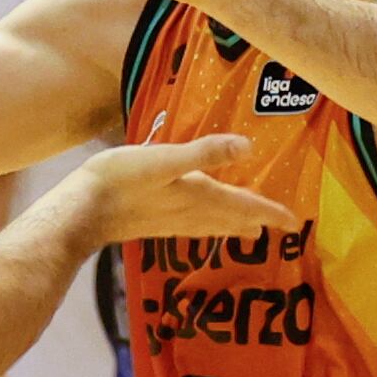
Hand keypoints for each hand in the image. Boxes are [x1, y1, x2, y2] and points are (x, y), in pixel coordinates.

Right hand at [74, 134, 293, 245]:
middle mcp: (191, 213)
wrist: (82, 211)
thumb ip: (204, 152)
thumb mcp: (163, 159)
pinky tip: (203, 226)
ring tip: (250, 230)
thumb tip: (247, 146)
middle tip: (279, 226)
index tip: (294, 221)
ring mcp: (172, 222)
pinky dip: (210, 226)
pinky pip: (195, 227)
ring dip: (235, 226)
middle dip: (257, 221)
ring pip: (214, 226)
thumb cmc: (120, 181)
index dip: (270, 212)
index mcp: (199, 196)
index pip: (244, 206)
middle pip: (233, 220)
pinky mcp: (156, 224)